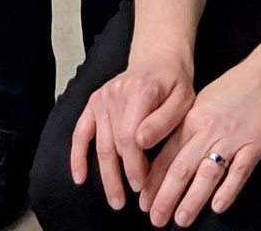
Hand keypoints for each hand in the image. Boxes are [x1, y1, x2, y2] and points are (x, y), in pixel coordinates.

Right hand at [69, 46, 194, 211]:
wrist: (158, 59)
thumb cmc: (174, 83)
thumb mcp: (183, 99)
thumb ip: (163, 121)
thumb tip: (142, 142)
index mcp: (138, 92)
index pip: (130, 136)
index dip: (135, 164)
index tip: (142, 184)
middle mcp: (114, 93)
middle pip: (113, 144)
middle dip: (120, 176)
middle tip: (126, 202)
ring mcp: (101, 98)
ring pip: (99, 144)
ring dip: (105, 174)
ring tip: (115, 199)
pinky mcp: (93, 103)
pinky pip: (80, 132)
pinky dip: (77, 155)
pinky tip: (79, 177)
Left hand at [138, 60, 260, 226]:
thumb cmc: (231, 92)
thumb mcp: (200, 105)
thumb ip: (183, 130)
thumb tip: (163, 157)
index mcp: (190, 121)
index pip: (166, 156)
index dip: (153, 181)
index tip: (143, 202)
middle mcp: (207, 130)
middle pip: (181, 167)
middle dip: (166, 196)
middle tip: (155, 219)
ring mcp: (231, 138)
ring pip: (207, 173)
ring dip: (192, 199)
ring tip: (181, 219)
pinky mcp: (254, 145)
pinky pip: (239, 171)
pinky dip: (228, 189)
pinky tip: (218, 206)